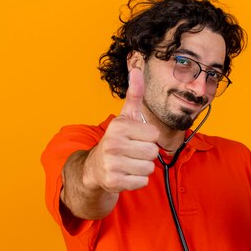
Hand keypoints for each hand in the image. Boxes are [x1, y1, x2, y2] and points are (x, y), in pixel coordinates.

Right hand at [84, 68, 159, 192]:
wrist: (95, 167)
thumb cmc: (117, 139)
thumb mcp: (125, 116)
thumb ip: (135, 93)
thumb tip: (137, 67)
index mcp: (118, 126)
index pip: (154, 134)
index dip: (148, 138)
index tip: (135, 138)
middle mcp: (113, 144)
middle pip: (153, 152)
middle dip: (146, 154)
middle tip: (132, 152)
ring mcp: (112, 164)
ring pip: (149, 168)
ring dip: (142, 168)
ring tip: (129, 163)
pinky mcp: (113, 181)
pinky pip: (142, 182)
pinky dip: (137, 181)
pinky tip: (126, 174)